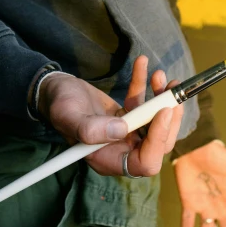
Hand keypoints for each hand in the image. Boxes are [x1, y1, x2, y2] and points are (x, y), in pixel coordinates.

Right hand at [38, 55, 182, 177]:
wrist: (54, 91)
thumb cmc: (58, 106)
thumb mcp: (69, 116)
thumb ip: (90, 129)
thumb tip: (122, 130)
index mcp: (109, 159)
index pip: (145, 162)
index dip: (159, 140)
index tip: (164, 110)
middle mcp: (121, 151)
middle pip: (158, 143)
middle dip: (168, 117)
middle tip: (171, 92)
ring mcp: (125, 135)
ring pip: (156, 123)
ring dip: (162, 99)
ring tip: (160, 75)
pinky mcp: (126, 118)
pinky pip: (143, 105)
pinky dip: (146, 86)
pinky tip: (142, 64)